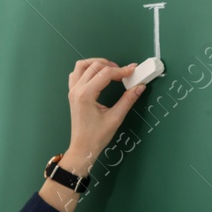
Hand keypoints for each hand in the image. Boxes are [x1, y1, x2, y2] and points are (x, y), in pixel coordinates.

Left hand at [62, 57, 146, 171]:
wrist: (83, 148)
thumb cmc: (95, 137)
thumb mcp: (115, 118)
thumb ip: (128, 100)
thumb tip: (139, 87)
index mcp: (86, 95)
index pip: (106, 74)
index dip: (122, 71)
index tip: (133, 71)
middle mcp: (77, 90)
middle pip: (95, 66)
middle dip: (112, 66)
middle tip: (125, 73)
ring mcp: (73, 91)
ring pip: (82, 66)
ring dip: (97, 64)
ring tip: (111, 70)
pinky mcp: (73, 94)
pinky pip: (76, 74)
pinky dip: (87, 70)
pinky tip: (98, 76)